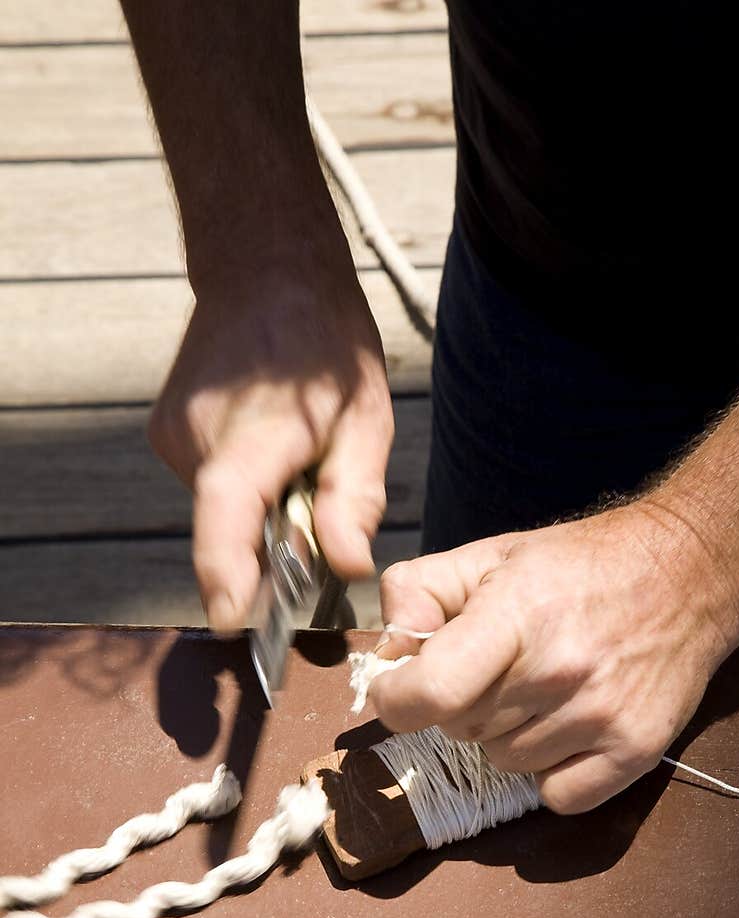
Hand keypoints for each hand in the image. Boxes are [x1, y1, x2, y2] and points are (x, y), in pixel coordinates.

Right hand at [148, 260, 392, 632]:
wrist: (265, 270)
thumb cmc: (327, 343)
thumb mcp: (366, 418)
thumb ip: (355, 499)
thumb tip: (346, 568)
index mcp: (257, 428)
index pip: (227, 512)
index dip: (226, 572)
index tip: (232, 621)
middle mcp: (198, 434)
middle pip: (232, 528)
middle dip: (274, 546)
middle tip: (318, 508)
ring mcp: (174, 435)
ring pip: (223, 511)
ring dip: (262, 511)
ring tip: (296, 456)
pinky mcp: (167, 436)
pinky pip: (212, 489)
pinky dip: (245, 490)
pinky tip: (270, 446)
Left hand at [370, 503, 738, 813]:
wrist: (688, 573)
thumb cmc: (580, 567)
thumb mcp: (489, 556)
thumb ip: (417, 593)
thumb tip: (387, 654)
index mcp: (516, 615)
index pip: (428, 693)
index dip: (395, 698)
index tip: (400, 687)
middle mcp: (560, 670)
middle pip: (460, 730)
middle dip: (462, 703)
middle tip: (499, 667)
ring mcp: (601, 717)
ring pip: (503, 763)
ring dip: (508, 735)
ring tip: (543, 689)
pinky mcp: (636, 751)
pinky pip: (556, 796)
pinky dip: (553, 771)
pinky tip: (569, 726)